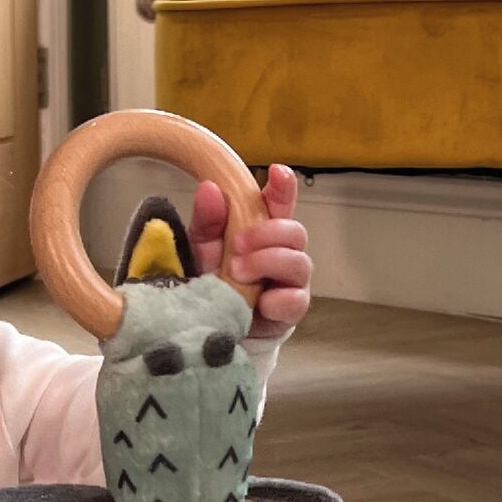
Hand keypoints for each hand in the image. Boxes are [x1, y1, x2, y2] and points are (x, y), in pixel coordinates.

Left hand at [188, 162, 310, 338]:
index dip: (283, 187)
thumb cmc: (214, 281)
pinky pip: (296, 300)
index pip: (280, 203)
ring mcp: (291, 281)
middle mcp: (284, 252)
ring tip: (238, 272)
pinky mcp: (291, 310)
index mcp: (264, 230)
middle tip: (236, 244)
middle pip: (295, 231)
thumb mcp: (202, 249)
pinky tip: (261, 302)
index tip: (276, 172)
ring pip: (299, 262)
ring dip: (269, 262)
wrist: (216, 328)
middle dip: (267, 234)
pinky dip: (278, 299)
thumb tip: (210, 188)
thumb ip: (207, 222)